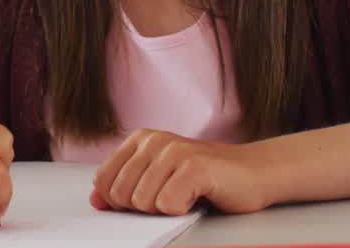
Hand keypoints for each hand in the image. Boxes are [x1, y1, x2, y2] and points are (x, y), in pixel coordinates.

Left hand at [91, 130, 268, 215]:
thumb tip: (95, 200)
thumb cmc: (206, 179)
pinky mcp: (194, 165)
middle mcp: (154, 140)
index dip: (121, 201)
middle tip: (174, 196)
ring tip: (187, 194)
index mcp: (140, 140)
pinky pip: (168, 204)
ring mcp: (174, 151)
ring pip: (143, 202)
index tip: (151, 195)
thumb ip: (124, 188)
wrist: (254, 173)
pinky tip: (198, 195)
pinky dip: (183, 210)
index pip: (103, 181)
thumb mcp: (158, 181)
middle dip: (146, 207)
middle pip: (121, 195)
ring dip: (167, 209)